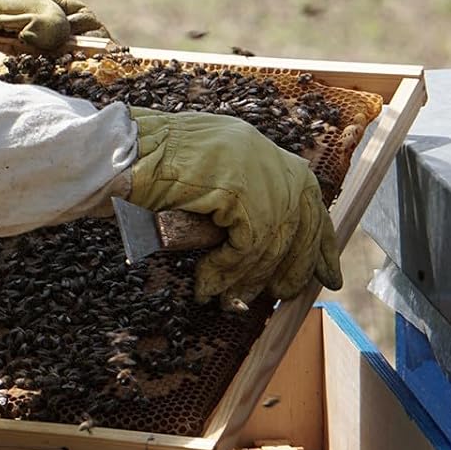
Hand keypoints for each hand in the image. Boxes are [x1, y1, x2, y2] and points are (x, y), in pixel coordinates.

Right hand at [126, 109, 341, 303]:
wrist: (121, 151)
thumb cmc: (151, 170)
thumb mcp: (209, 183)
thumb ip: (240, 203)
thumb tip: (264, 252)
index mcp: (262, 151)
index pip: (308, 197)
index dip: (322, 241)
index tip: (329, 275)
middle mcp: (266, 155)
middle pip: (301, 222)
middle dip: (294, 266)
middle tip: (279, 296)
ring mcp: (255, 169)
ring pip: (272, 241)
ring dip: (249, 278)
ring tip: (228, 299)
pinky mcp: (239, 189)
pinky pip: (247, 246)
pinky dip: (227, 271)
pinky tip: (207, 283)